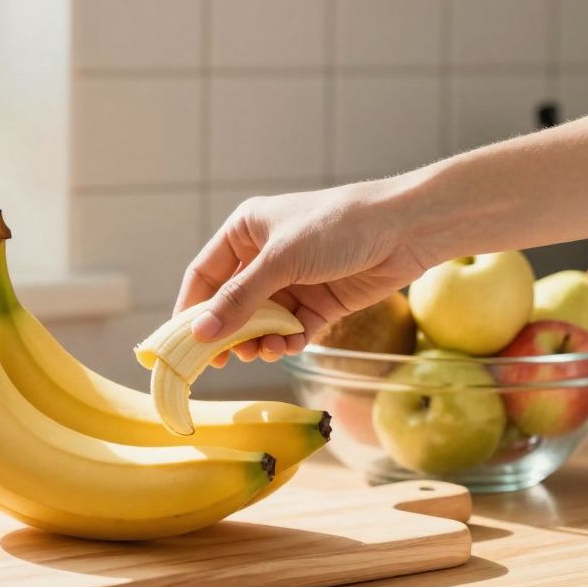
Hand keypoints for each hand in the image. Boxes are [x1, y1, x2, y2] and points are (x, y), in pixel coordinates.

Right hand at [176, 179, 432, 365]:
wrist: (405, 230)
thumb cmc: (338, 226)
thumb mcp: (281, 260)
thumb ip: (239, 299)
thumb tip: (199, 333)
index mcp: (246, 232)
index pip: (205, 275)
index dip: (191, 308)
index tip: (182, 342)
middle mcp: (264, 256)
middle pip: (231, 303)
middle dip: (228, 332)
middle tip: (222, 360)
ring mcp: (292, 281)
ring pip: (261, 322)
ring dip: (258, 340)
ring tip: (261, 352)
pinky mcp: (319, 303)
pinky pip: (291, 330)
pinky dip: (286, 341)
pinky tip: (287, 346)